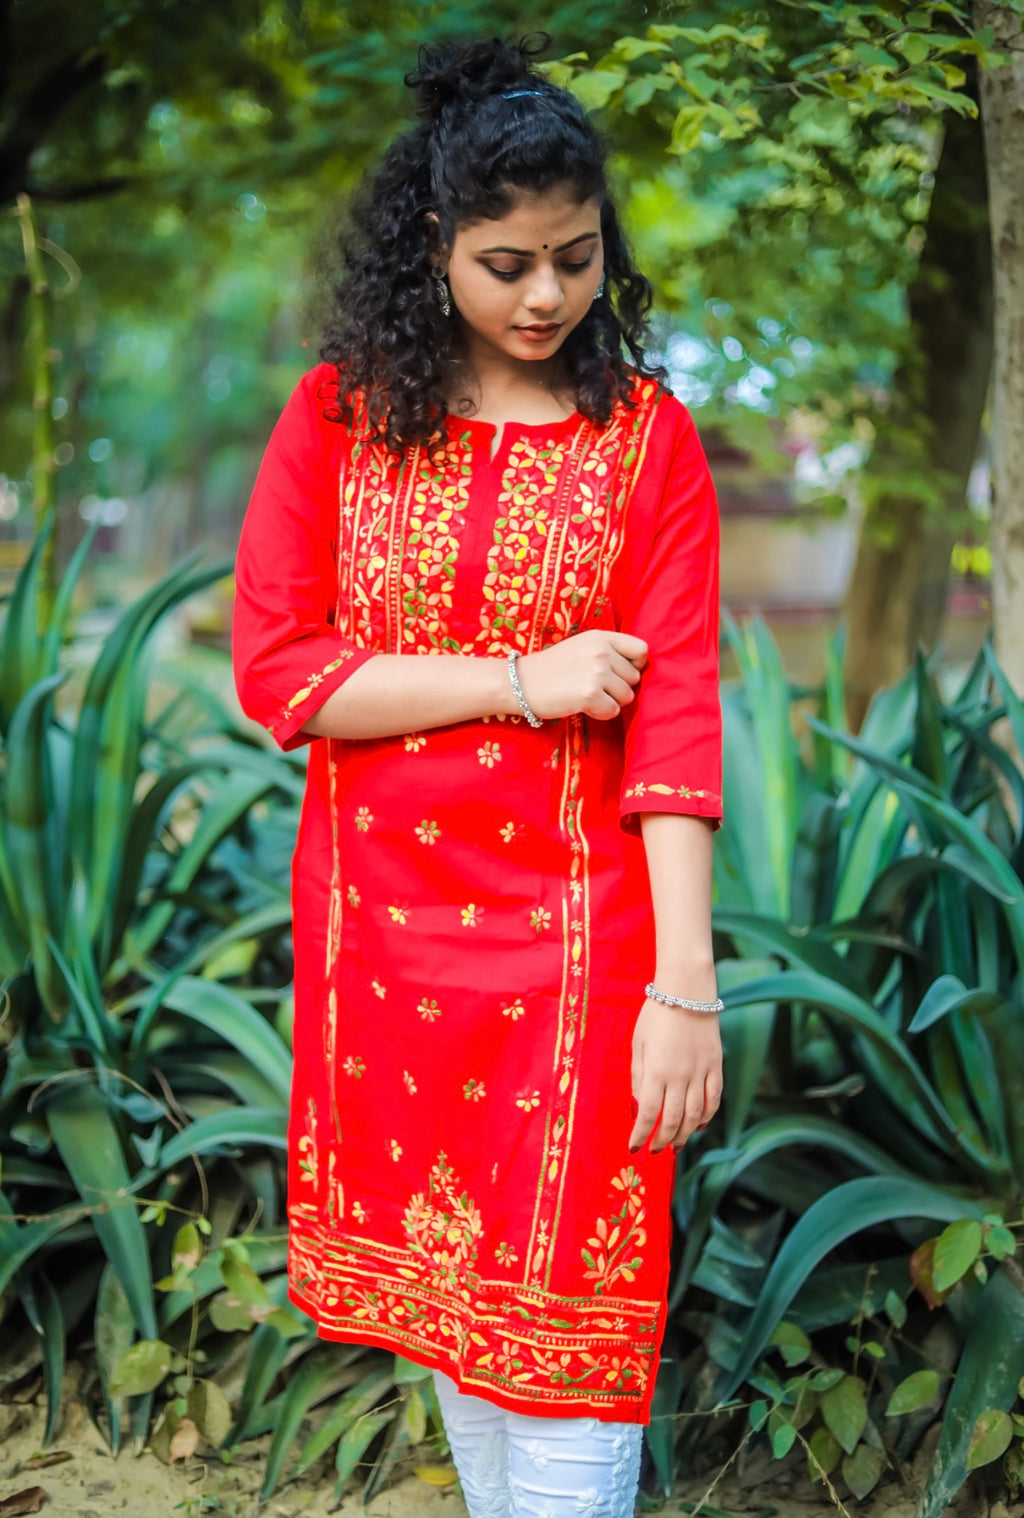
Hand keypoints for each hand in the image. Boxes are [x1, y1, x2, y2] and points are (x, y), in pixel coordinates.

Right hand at [516, 630, 647, 721]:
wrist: (521, 683)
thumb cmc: (552, 668)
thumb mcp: (582, 647)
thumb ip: (609, 652)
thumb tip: (638, 670)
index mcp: (601, 637)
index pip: (641, 650)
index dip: (635, 665)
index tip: (619, 673)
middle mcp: (602, 652)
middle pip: (634, 678)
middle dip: (619, 687)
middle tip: (594, 687)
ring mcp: (597, 673)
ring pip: (627, 696)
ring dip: (610, 701)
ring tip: (587, 695)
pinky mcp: (590, 694)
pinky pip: (613, 711)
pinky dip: (600, 713)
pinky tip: (582, 705)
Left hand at [628, 998, 722, 1153]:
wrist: (688, 992)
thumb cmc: (656, 1015)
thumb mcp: (638, 1044)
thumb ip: (639, 1077)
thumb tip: (639, 1107)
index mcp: (657, 1070)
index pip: (649, 1113)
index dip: (641, 1134)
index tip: (634, 1147)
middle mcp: (680, 1076)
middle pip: (672, 1119)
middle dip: (662, 1140)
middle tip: (656, 1151)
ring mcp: (701, 1072)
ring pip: (695, 1115)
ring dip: (684, 1134)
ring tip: (675, 1145)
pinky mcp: (716, 1067)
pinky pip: (714, 1099)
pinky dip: (707, 1116)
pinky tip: (698, 1126)